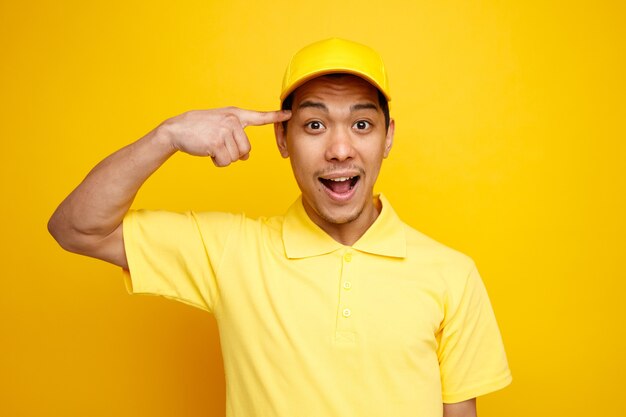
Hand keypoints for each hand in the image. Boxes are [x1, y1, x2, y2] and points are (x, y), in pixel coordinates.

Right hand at [159, 107, 291, 166]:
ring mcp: (225, 130)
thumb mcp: (220, 126)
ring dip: (223, 158)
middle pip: (246, 149)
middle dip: (233, 153)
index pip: (259, 116)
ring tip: (211, 146)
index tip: (289, 114)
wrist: (176, 129)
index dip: (275, 116)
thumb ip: (236, 136)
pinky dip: (217, 162)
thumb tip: (246, 156)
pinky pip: (225, 162)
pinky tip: (207, 151)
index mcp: (235, 115)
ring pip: (236, 157)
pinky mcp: (217, 142)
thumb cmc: (199, 129)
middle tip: (217, 145)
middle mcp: (233, 120)